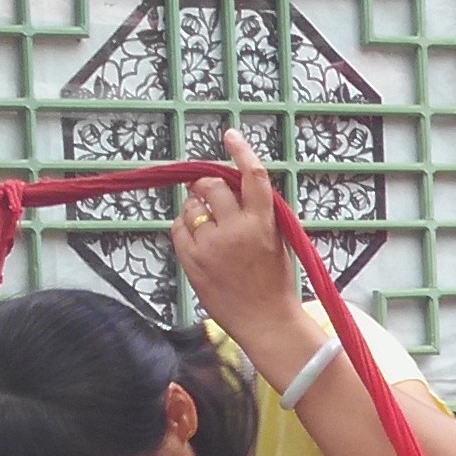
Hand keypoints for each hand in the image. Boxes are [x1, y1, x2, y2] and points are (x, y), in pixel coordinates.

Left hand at [167, 133, 316, 365]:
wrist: (266, 321)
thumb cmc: (275, 282)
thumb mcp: (278, 240)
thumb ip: (259, 212)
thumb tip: (235, 187)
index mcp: (263, 222)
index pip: (253, 175)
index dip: (241, 151)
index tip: (230, 135)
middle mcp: (237, 230)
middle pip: (212, 186)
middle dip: (207, 186)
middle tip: (208, 194)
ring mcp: (211, 245)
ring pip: (191, 206)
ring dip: (195, 208)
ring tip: (206, 226)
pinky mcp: (192, 261)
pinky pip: (178, 228)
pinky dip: (184, 228)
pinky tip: (197, 240)